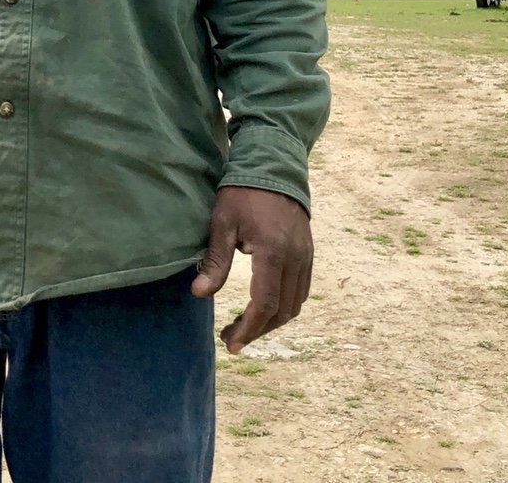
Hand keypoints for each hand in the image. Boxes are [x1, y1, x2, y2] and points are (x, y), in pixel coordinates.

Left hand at [190, 185, 312, 353]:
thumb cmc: (243, 192)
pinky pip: (302, 290)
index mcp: (273, 253)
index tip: (230, 342)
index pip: (264, 305)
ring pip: (296, 304)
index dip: (248, 328)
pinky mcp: (308, 252)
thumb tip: (199, 293)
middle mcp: (295, 259)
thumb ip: (215, 260)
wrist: (273, 166)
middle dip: (258, 330)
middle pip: (282, 311)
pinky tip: (266, 305)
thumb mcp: (223, 222)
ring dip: (272, 320)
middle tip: (232, 336)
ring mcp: (306, 256)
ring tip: (247, 325)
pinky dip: (286, 305)